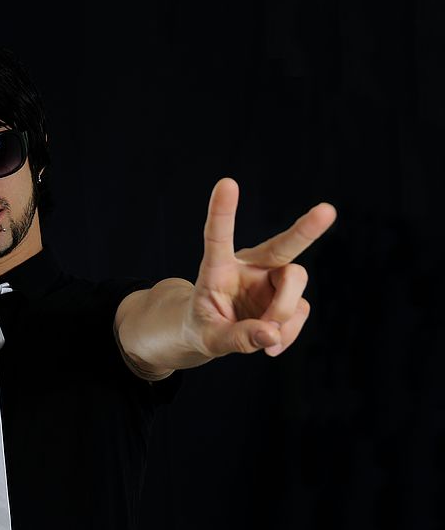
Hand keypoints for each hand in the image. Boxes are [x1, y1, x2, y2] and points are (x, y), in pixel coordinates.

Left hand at [186, 178, 336, 357]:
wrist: (214, 332)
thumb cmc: (201, 326)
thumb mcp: (208, 338)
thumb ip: (236, 338)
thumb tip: (270, 334)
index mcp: (218, 267)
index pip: (219, 237)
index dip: (223, 212)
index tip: (227, 183)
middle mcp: (250, 267)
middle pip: (282, 246)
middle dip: (305, 230)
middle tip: (327, 210)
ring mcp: (273, 281)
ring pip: (295, 284)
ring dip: (283, 314)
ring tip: (263, 338)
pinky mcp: (290, 299)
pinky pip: (300, 313)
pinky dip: (287, 334)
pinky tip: (270, 346)